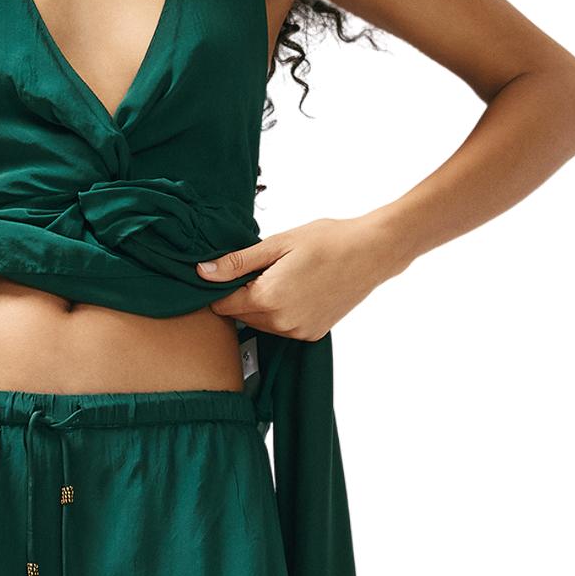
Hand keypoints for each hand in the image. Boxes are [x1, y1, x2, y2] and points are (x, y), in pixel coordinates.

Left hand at [196, 217, 391, 339]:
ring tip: (282, 276)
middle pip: (240, 316)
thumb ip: (238, 262)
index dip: (220, 288)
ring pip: (260, 323)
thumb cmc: (327, 240)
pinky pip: (282, 328)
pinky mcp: (311, 335)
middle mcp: (280, 323)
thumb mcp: (278, 244)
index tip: (230, 270)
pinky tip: (297, 290)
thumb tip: (202, 272)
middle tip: (261, 268)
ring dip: (261, 305)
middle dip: (241, 295)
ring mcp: (297, 332)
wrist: (372, 252)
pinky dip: (281, 313)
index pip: (222, 305)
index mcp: (267, 298)